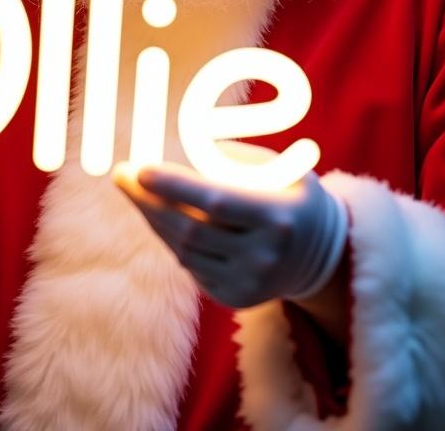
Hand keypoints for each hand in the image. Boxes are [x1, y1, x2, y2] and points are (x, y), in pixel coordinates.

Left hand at [113, 160, 346, 309]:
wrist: (323, 254)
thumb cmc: (293, 194)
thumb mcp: (283, 167)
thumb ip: (240, 157)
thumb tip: (190, 144)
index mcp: (276, 216)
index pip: (215, 201)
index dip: (174, 186)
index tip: (139, 167)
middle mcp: (263, 256)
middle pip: (191, 229)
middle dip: (148, 201)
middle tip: (121, 174)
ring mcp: (249, 283)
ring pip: (184, 251)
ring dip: (154, 219)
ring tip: (135, 191)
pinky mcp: (236, 299)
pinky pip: (191, 267)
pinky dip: (172, 240)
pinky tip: (161, 216)